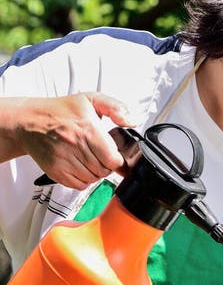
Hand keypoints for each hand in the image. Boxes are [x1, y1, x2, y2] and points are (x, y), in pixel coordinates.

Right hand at [17, 93, 132, 188]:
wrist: (29, 121)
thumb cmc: (60, 111)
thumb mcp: (91, 99)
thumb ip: (115, 107)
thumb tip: (131, 120)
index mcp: (88, 129)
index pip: (114, 159)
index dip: (116, 159)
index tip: (112, 153)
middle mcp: (75, 145)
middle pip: (104, 171)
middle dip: (106, 165)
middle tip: (99, 154)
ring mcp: (64, 160)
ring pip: (93, 179)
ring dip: (95, 172)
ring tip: (88, 158)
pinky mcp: (56, 171)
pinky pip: (79, 185)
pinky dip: (83, 179)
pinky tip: (79, 166)